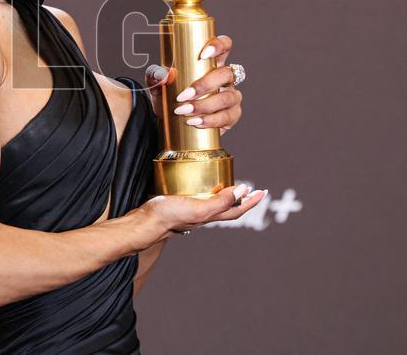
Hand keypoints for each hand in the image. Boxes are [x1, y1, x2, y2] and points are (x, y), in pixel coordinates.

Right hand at [140, 183, 266, 241]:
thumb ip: (220, 202)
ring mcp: (191, 210)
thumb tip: (242, 192)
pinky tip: (198, 184)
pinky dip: (205, 191)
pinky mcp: (179, 204)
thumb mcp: (198, 208)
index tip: (262, 192)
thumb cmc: (169, 216)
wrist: (144, 223)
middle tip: (251, 190)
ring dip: (224, 195)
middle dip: (241, 199)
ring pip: (214, 204)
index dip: (251, 202)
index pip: (237, 209)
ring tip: (228, 185)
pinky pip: (199, 198)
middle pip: (228, 208)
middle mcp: (203, 214)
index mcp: (210, 215)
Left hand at [145, 34, 242, 132]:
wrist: (167, 120)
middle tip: (183, 95)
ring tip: (184, 111)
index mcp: (211, 62)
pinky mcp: (230, 116)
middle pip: (226, 74)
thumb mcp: (156, 83)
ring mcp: (230, 96)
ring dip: (205, 105)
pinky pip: (227, 117)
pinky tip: (196, 122)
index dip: (219, 46)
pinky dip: (210, 120)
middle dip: (205, 85)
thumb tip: (166, 74)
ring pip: (227, 98)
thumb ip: (156, 75)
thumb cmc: (167, 94)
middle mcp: (225, 78)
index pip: (224, 46)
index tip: (203, 54)